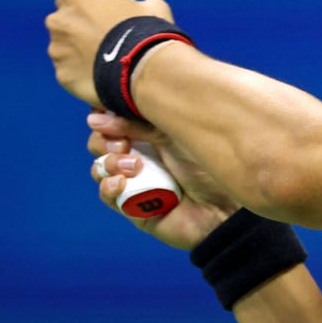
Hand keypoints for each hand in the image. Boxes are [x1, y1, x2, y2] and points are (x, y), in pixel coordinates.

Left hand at [46, 0, 172, 106]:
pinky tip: (102, 78)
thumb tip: (145, 8)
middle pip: (63, 23)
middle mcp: (59, 21)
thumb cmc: (148, 32)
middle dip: (78, 30)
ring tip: (105, 63)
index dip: (87, 7)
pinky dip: (82, 76)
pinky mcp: (63, 76)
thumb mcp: (152, 7)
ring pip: (64, 51)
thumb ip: (139, 4)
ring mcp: (57, 50)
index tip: (102, 15)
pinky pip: (70, 74)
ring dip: (79, 55)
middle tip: (103, 39)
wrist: (147, 69)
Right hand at [88, 112, 237, 249]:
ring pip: (101, 168)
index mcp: (151, 133)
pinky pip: (108, 195)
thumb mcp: (173, 134)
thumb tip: (95, 119)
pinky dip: (108, 186)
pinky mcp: (133, 208)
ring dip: (108, 163)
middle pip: (101, 142)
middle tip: (123, 143)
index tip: (105, 115)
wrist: (226, 205)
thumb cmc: (209, 163)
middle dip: (104, 140)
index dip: (105, 117)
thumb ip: (139, 123)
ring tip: (132, 165)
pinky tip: (121, 183)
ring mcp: (136, 181)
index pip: (114, 120)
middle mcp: (141, 155)